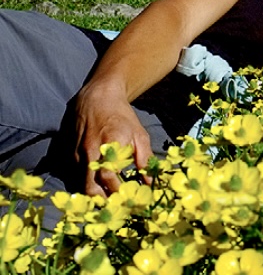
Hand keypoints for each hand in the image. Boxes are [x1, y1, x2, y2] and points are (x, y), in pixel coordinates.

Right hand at [74, 81, 153, 195]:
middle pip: (90, 185)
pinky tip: (94, 188)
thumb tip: (150, 183)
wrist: (98, 97)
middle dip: (101, 201)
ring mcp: (77, 152)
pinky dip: (84, 183)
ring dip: (92, 194)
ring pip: (80, 183)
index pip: (109, 176)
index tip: (126, 202)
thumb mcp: (139, 134)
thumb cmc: (123, 117)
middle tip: (113, 209)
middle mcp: (90, 150)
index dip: (117, 191)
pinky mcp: (68, 153)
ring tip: (105, 203)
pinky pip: (74, 174)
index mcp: (109, 144)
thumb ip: (145, 159)